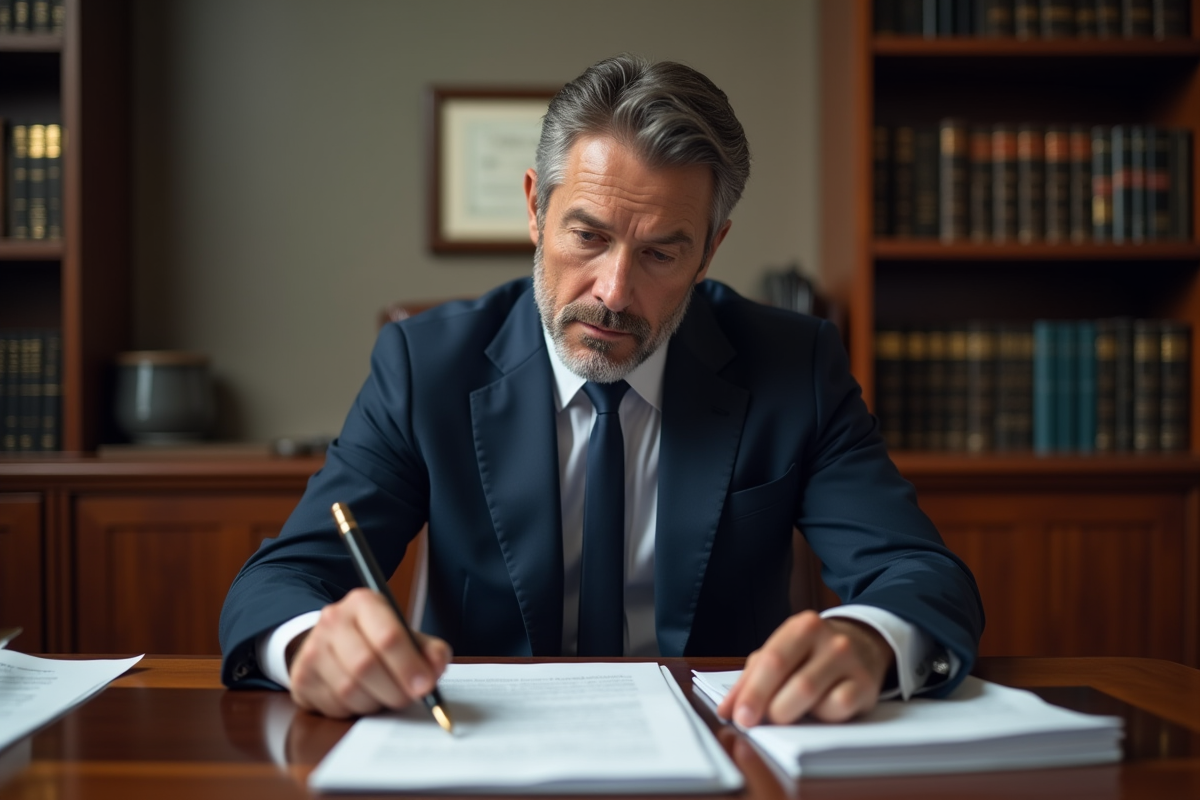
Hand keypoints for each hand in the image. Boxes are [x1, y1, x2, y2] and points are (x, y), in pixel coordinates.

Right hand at [286, 588, 451, 717]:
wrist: (331, 643)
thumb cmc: (375, 640)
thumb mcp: (406, 635)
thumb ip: (428, 650)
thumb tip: (435, 668)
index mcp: (363, 602)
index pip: (387, 636)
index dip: (409, 665)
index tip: (425, 686)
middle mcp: (333, 620)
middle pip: (365, 665)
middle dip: (394, 689)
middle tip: (409, 698)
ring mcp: (312, 649)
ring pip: (348, 689)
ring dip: (375, 702)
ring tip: (386, 696)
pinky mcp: (301, 678)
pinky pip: (333, 706)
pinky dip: (355, 710)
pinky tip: (363, 699)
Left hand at [716, 611, 893, 725]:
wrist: (863, 644)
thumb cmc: (812, 653)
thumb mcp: (782, 653)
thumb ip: (751, 679)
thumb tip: (726, 710)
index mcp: (802, 627)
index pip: (771, 661)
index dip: (753, 692)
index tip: (739, 717)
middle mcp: (830, 640)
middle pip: (794, 682)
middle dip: (770, 708)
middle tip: (757, 722)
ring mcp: (851, 662)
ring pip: (814, 697)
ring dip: (792, 713)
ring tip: (785, 714)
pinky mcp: (866, 685)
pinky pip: (839, 708)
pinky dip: (823, 716)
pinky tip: (819, 710)